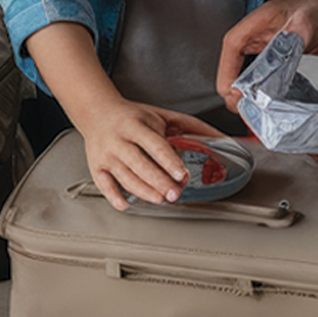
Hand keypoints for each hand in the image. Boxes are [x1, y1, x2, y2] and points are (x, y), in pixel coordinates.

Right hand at [65, 95, 222, 208]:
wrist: (96, 112)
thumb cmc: (132, 116)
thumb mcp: (160, 115)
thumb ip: (190, 126)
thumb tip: (221, 138)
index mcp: (135, 124)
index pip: (154, 145)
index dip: (168, 161)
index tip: (181, 175)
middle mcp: (118, 139)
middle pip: (139, 163)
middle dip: (158, 181)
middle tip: (174, 194)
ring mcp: (106, 154)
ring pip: (124, 176)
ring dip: (142, 191)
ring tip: (159, 199)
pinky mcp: (96, 166)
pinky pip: (103, 184)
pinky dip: (114, 196)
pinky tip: (126, 204)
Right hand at [215, 0, 317, 109]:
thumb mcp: (313, 20)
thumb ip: (296, 34)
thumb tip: (280, 52)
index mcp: (264, 18)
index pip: (233, 42)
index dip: (226, 68)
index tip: (230, 89)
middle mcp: (263, 32)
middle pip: (233, 59)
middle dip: (232, 83)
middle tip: (241, 105)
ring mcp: (271, 45)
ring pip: (245, 68)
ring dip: (244, 89)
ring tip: (250, 107)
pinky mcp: (281, 58)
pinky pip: (262, 75)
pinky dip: (260, 89)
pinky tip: (266, 100)